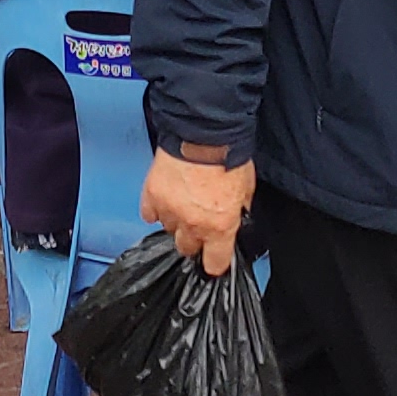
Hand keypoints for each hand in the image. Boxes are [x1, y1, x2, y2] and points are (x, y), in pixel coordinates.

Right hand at [141, 147, 256, 276]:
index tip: (214, 259)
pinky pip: (149, 214)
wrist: (204, 131)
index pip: (214, 264)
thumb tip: (238, 215)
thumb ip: (239, 209)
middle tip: (198, 222)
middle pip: (186, 249)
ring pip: (167, 230)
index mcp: (220, 227)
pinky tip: (165, 199)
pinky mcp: (152, 195)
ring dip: (175, 221)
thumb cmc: (227, 155)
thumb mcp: (246, 189)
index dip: (215, 262)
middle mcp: (193, 224)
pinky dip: (155, 209)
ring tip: (182, 202)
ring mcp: (169, 211)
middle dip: (193, 239)